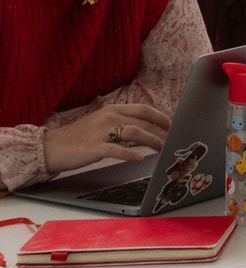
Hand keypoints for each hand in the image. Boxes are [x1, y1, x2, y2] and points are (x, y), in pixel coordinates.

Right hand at [44, 102, 171, 174]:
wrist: (51, 147)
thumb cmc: (78, 137)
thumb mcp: (101, 122)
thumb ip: (120, 122)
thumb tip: (144, 128)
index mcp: (112, 109)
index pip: (143, 109)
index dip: (160, 117)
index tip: (172, 125)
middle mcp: (109, 117)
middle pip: (142, 121)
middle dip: (161, 130)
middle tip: (172, 139)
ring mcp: (101, 132)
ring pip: (134, 132)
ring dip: (151, 140)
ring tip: (161, 148)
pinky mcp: (93, 148)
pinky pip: (115, 149)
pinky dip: (129, 153)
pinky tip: (140, 158)